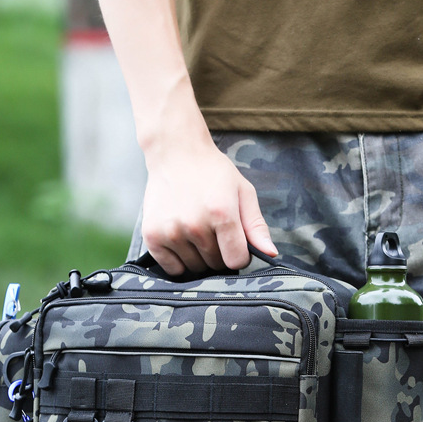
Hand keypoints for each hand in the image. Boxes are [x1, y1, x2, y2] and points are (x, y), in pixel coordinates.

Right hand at [141, 133, 277, 274]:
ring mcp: (171, 231)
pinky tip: (182, 240)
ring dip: (199, 257)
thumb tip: (270, 253)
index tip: (235, 242)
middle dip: (219, 253)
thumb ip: (257, 226)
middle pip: (215, 265)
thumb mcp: (243, 192)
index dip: (239, 255)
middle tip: (213, 230)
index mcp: (221, 213)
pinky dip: (178, 261)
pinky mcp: (152, 235)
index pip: (236, 260)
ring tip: (196, 231)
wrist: (175, 153)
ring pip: (194, 268)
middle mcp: (194, 225)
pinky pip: (172, 268)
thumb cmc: (213, 172)